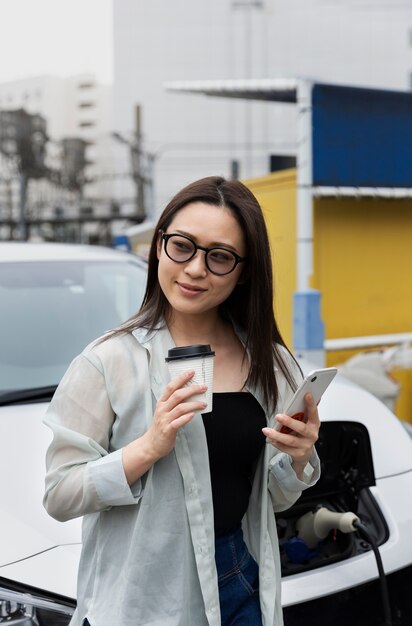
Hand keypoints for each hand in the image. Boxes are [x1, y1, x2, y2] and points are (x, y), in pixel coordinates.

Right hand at [123, 370, 206, 485]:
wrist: (151, 444)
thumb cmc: (161, 426)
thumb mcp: (165, 411)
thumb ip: (175, 403)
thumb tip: (192, 394)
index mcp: (162, 402)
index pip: (171, 386)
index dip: (181, 378)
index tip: (191, 372)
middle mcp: (162, 409)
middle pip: (177, 395)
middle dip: (192, 389)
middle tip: (203, 387)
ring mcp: (164, 420)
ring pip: (180, 408)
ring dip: (193, 404)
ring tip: (204, 403)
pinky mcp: (168, 430)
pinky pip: (178, 422)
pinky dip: (186, 418)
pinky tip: (194, 415)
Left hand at [262, 393, 319, 479]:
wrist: (305, 452)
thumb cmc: (303, 432)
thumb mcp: (306, 422)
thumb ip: (302, 412)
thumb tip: (299, 398)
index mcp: (314, 424)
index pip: (314, 413)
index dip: (311, 404)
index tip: (307, 394)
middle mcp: (312, 435)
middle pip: (301, 428)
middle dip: (289, 422)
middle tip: (278, 416)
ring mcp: (305, 445)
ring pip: (290, 440)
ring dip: (277, 435)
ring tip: (266, 430)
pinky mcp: (298, 454)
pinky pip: (285, 448)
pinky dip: (277, 443)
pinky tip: (270, 439)